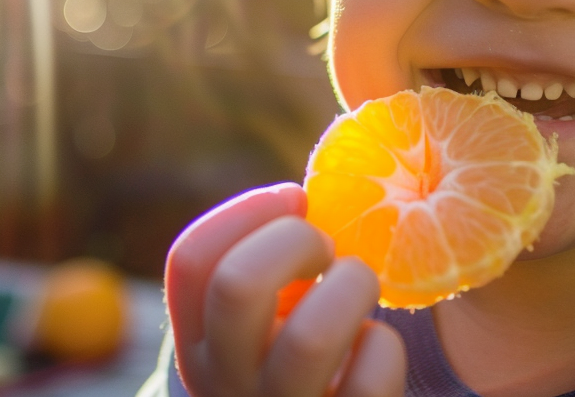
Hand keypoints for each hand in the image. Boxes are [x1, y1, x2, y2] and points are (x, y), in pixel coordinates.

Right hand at [166, 183, 406, 396]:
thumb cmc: (294, 354)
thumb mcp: (261, 318)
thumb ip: (268, 265)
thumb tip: (306, 195)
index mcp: (198, 342)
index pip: (190, 260)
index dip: (246, 211)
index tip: (294, 197)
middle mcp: (225, 382)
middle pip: (237, 285)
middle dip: (295, 240)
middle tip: (325, 249)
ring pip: (309, 339)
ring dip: (350, 287)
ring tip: (358, 287)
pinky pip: (368, 382)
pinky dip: (384, 348)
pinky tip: (373, 347)